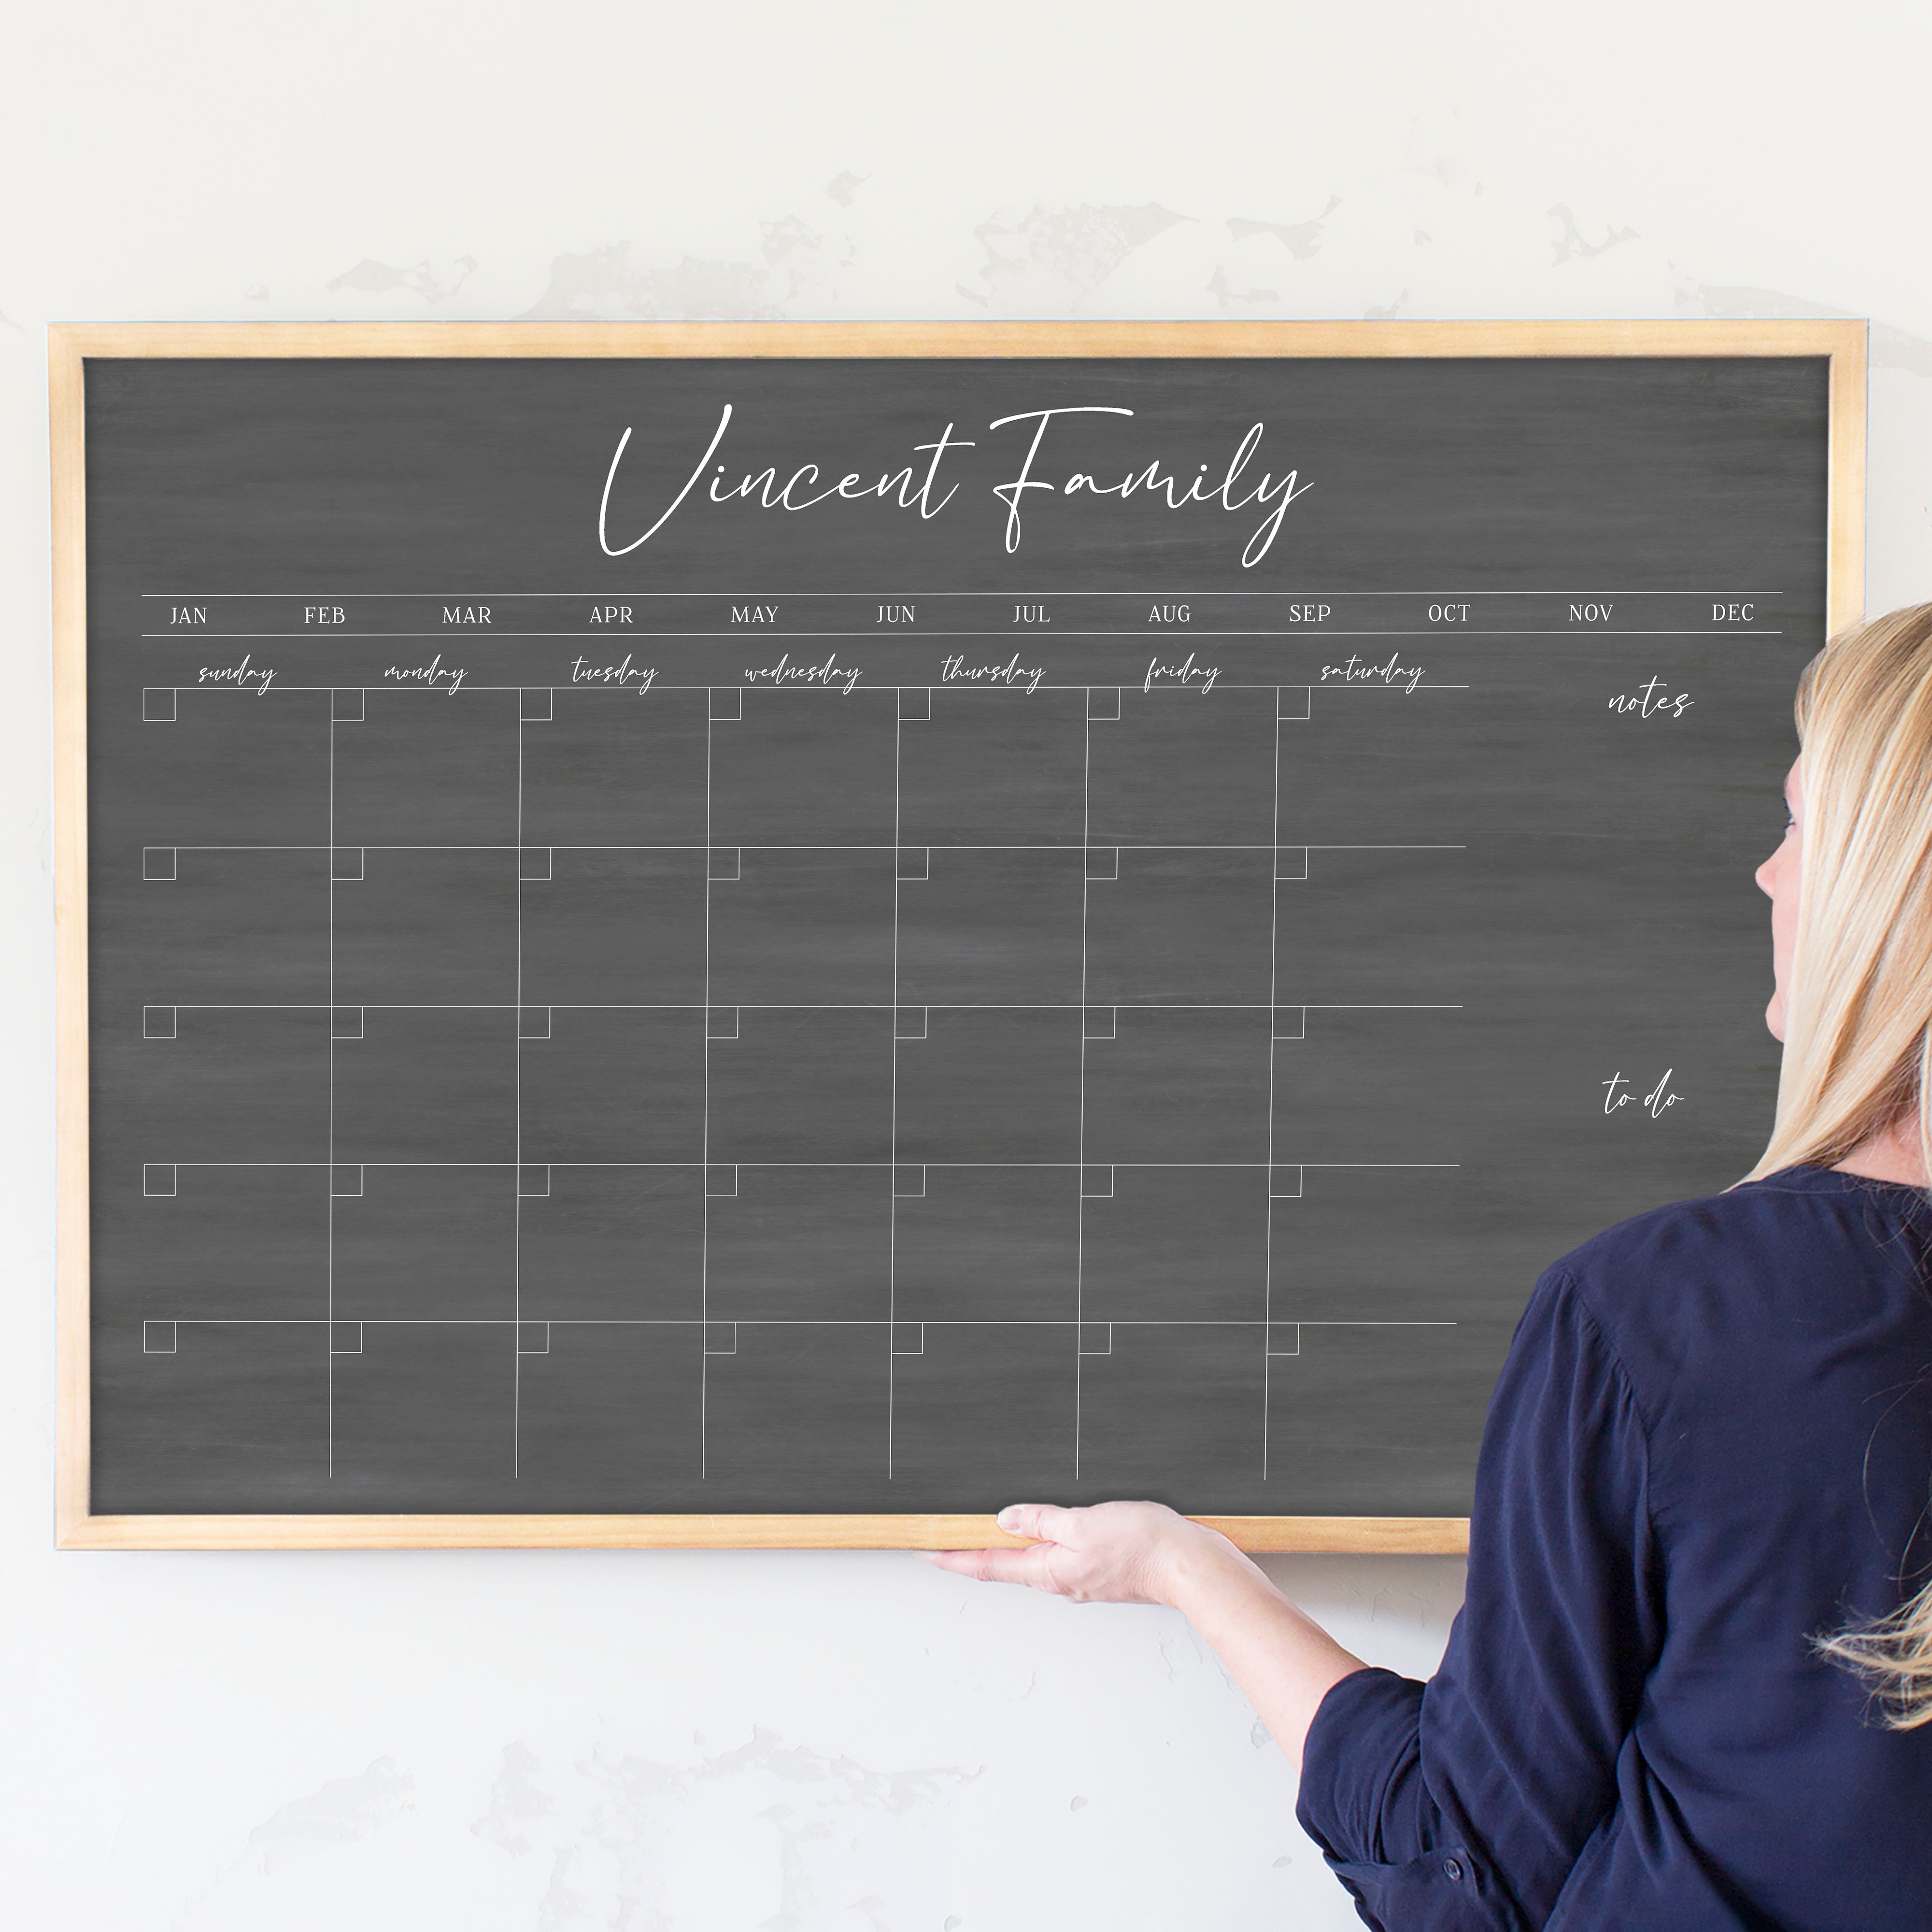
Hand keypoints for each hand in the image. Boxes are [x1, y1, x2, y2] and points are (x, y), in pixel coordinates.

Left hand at [922, 1500, 1248, 1607]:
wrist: (1189, 1566)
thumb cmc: (1143, 1545)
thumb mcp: (1082, 1521)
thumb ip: (1042, 1519)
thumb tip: (1006, 1519)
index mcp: (1050, 1571)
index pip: (988, 1566)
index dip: (954, 1559)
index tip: (927, 1554)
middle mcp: (1062, 1581)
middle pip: (1007, 1568)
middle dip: (976, 1555)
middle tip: (948, 1542)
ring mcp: (1083, 1579)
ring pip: (1035, 1563)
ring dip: (1008, 1551)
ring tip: (986, 1535)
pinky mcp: (1103, 1571)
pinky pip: (1061, 1558)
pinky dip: (1042, 1546)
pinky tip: (1045, 1532)